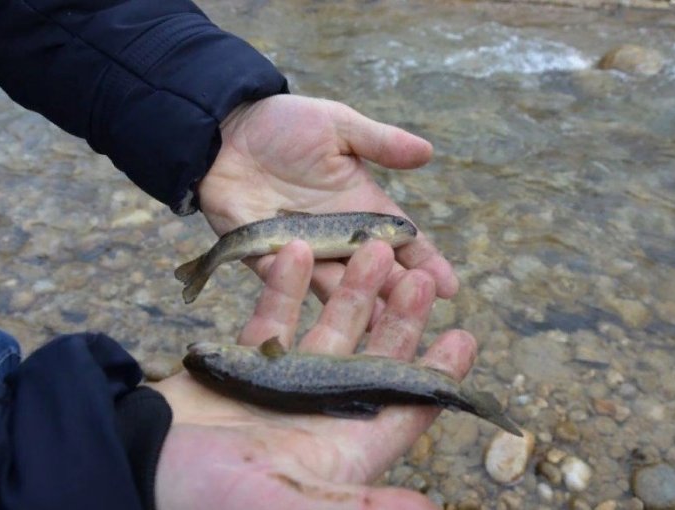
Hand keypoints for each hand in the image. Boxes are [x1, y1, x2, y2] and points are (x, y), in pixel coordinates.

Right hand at [150, 240, 475, 509]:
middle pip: (374, 358)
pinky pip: (273, 315)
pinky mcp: (244, 363)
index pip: (405, 408)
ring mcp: (282, 384)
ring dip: (351, 290)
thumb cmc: (204, 498)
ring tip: (373, 249)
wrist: (134, 470)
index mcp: (341, 449)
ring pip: (329, 329)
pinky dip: (286, 284)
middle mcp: (320, 413)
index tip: (464, 338)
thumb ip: (354, 507)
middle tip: (420, 278)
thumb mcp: (281, 506)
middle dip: (399, 320)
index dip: (437, 376)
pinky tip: (298, 248)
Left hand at [197, 95, 458, 318]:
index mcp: (360, 206)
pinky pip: (284, 275)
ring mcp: (301, 250)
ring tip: (381, 321)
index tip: (449, 286)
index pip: (400, 240)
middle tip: (422, 308)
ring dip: (357, 301)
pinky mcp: (263, 253)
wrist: (225, 129)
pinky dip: (302, 285)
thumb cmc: (285, 125)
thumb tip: (429, 151)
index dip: (424, 261)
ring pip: (335, 283)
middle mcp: (336, 235)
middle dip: (399, 289)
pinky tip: (323, 301)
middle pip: (374, 270)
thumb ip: (379, 142)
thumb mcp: (338, 126)